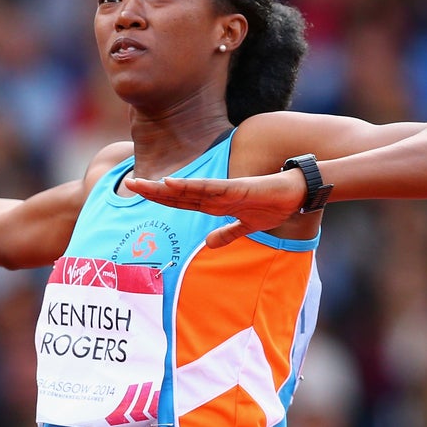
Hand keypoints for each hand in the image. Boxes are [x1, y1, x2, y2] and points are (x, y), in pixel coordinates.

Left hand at [124, 171, 306, 247]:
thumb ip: (227, 233)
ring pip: (188, 190)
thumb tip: (208, 243)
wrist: (296, 193)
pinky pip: (208, 188)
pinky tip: (172, 184)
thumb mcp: (246, 226)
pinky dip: (189, 186)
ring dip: (164, 188)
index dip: (161, 198)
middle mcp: (215, 195)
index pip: (181, 201)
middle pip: (178, 194)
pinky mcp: (235, 188)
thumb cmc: (273, 205)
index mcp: (215, 204)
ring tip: (142, 183)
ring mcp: (224, 190)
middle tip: (130, 183)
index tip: (141, 194)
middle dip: (154, 190)